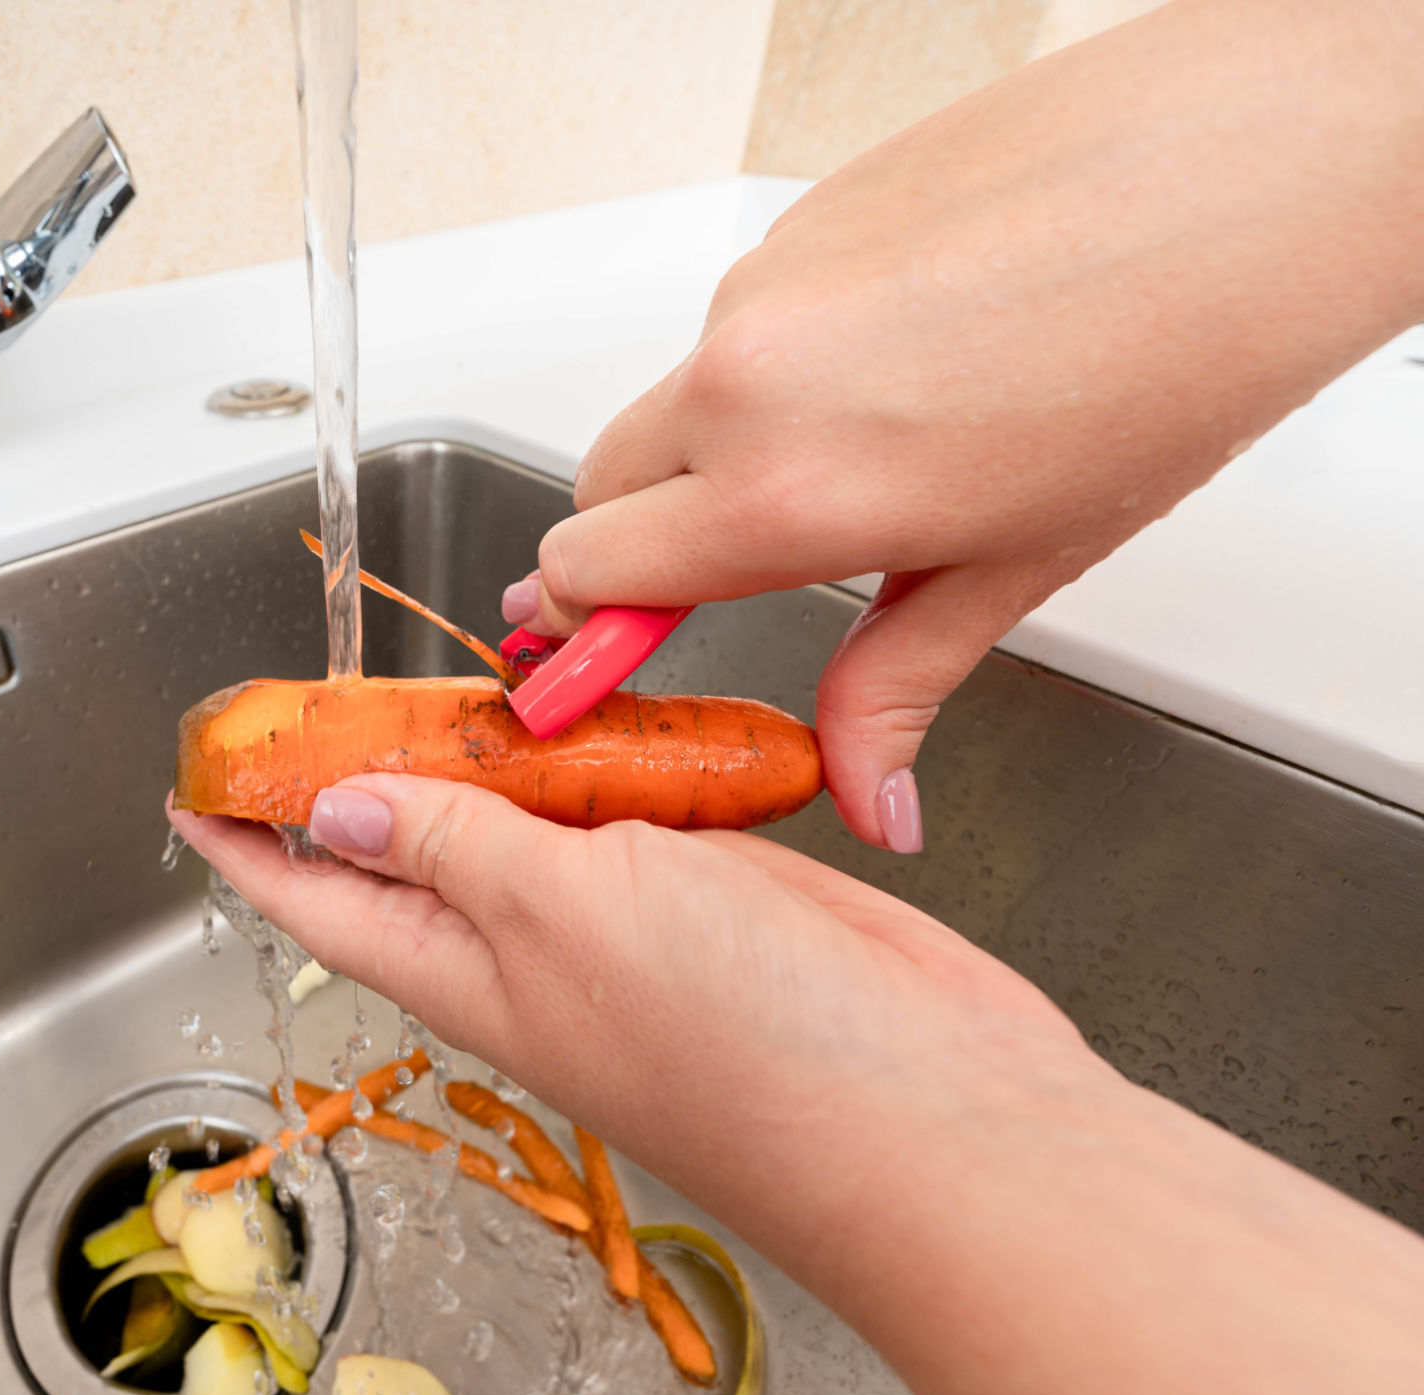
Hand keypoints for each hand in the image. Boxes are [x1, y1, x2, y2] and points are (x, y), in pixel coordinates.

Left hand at [172, 780, 1423, 1394]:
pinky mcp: (720, 902)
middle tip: (316, 698)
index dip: (248, 839)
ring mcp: (631, 928)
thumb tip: (336, 811)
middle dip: (358, 779)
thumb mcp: (564, 912)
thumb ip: (454, 846)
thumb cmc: (745, 1037)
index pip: (320, 895)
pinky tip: (611, 716)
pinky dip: (615, 761)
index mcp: (468, 969)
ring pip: (530, 827)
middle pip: (416, 852)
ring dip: (487, 760)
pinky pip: (636, 819)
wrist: (938, 1117)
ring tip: (444, 687)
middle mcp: (535, 953)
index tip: (193, 783)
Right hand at [502, 0, 1423, 850]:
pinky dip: (784, 358)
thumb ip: (895, 688)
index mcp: (783, 492)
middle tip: (723, 567)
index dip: (580, 625)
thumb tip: (867, 791)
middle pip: (598, 485)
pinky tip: (897, 357)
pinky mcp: (793, 217)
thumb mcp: (1015, 566)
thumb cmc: (1163, 359)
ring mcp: (761, 282)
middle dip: (637, 541)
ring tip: (870, 442)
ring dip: (724, 443)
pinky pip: (742, 317)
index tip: (578, 655)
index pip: (588, 574)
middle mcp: (741, 378)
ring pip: (676, 397)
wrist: (1241, 177)